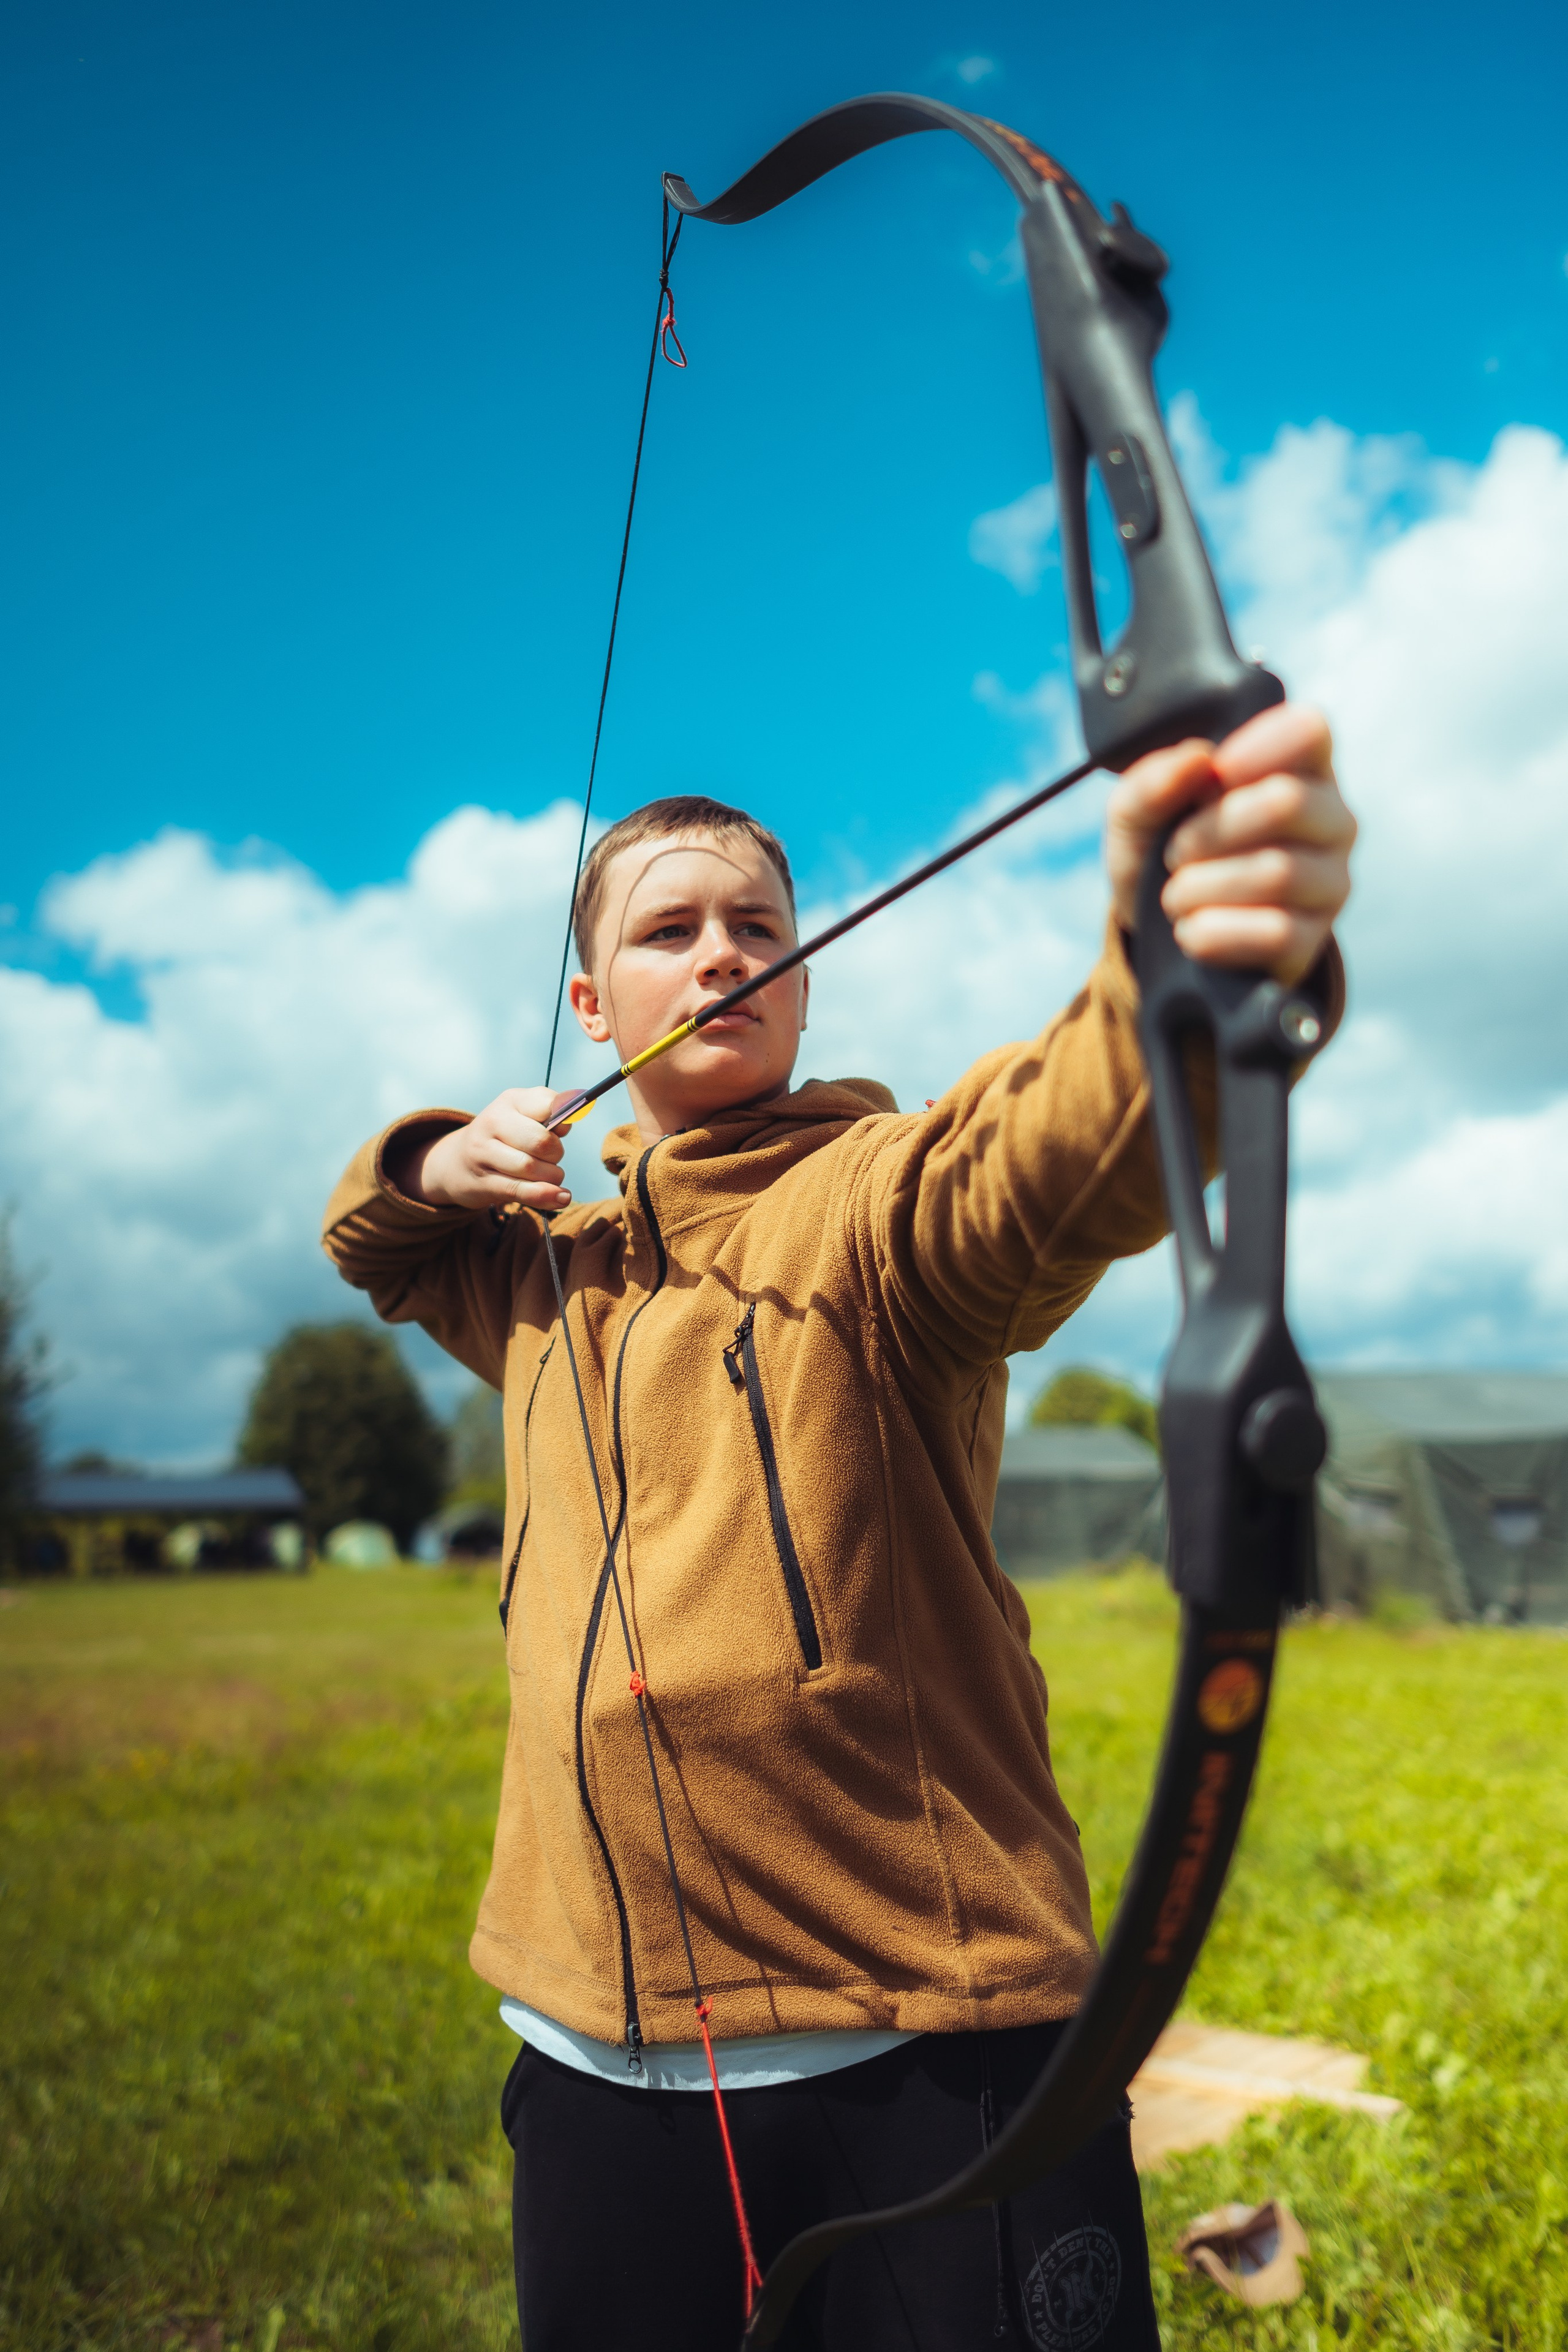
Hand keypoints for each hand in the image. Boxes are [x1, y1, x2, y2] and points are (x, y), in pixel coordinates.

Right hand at [397, 1088, 574, 1213]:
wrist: (456, 1163)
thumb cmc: (503, 1137)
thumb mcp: (523, 1115)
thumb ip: (551, 1113)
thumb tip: (569, 1119)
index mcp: (510, 1101)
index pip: (548, 1104)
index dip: (563, 1121)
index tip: (560, 1131)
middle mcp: (492, 1122)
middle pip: (541, 1142)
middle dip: (556, 1154)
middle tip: (551, 1158)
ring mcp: (483, 1153)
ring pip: (531, 1168)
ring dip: (551, 1177)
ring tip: (550, 1176)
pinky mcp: (483, 1182)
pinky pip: (521, 1191)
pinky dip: (546, 1196)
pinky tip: (561, 1198)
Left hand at [1105, 703, 1354, 986]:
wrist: (1157, 935)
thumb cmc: (1161, 851)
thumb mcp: (1136, 814)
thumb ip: (1151, 781)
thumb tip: (1197, 760)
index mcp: (1297, 769)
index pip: (1308, 731)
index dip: (1256, 747)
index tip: (1212, 775)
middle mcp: (1330, 820)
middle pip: (1288, 802)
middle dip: (1211, 830)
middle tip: (1176, 851)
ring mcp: (1330, 882)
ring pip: (1278, 872)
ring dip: (1201, 887)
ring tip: (1175, 896)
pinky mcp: (1313, 939)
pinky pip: (1275, 933)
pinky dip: (1214, 933)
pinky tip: (1192, 931)